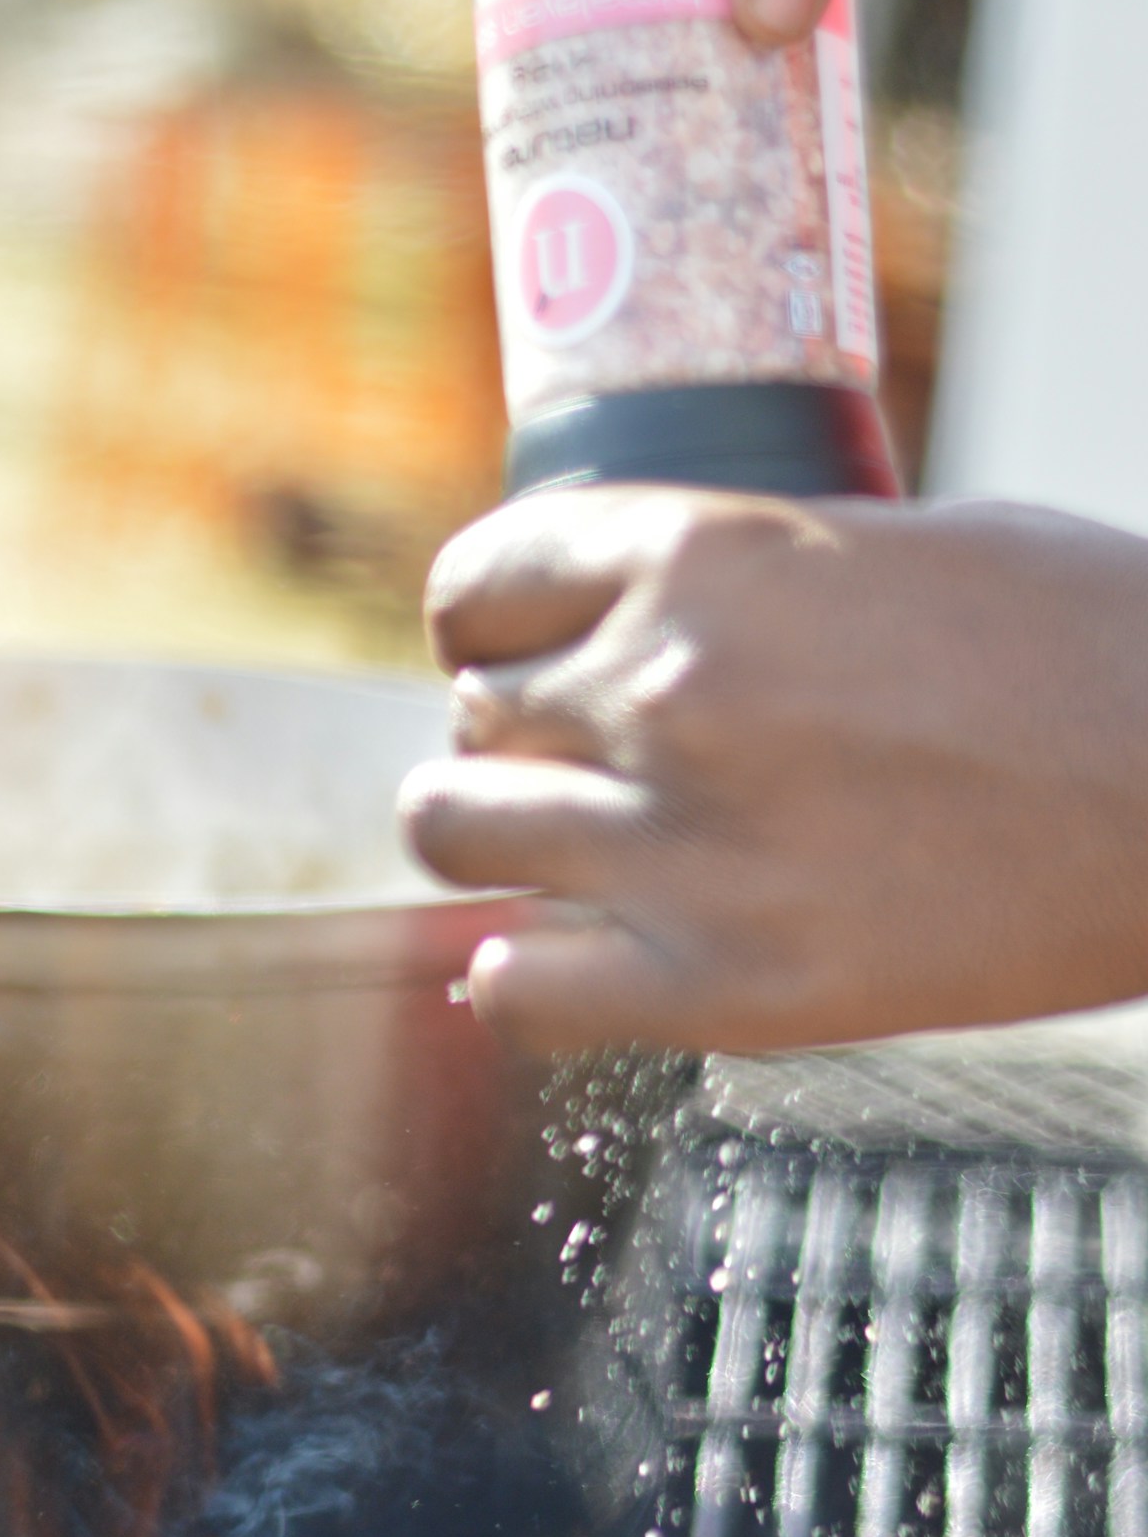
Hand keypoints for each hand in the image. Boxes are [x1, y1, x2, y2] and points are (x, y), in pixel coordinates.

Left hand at [401, 492, 1147, 1052]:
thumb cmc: (1095, 650)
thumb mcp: (906, 548)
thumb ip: (755, 581)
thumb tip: (667, 613)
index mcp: (706, 556)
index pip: (477, 586)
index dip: (485, 627)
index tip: (512, 655)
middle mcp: (662, 693)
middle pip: (469, 720)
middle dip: (515, 741)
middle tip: (583, 770)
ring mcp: (681, 845)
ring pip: (452, 837)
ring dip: (499, 845)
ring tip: (569, 859)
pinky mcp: (723, 985)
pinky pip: (512, 988)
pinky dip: (521, 979)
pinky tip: (572, 965)